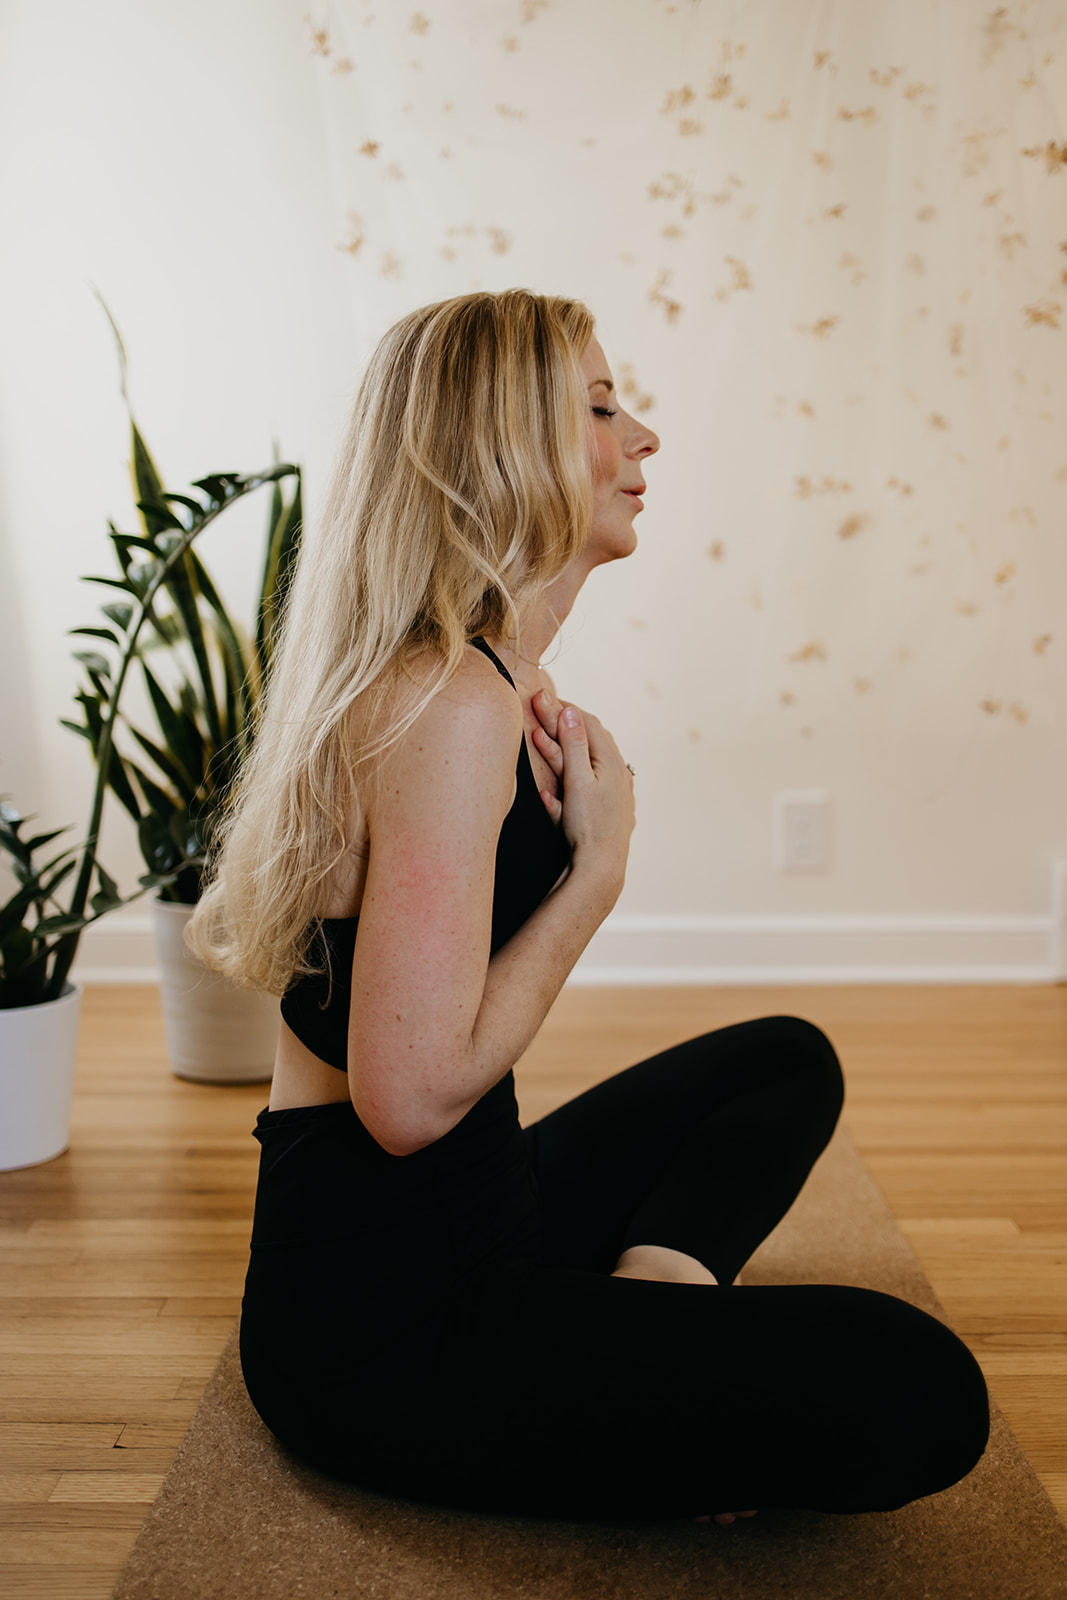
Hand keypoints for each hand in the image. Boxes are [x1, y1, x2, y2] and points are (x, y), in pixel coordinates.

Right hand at [531, 689, 633, 888]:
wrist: (600, 869)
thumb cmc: (589, 824)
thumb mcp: (577, 778)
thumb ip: (573, 745)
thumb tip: (570, 711)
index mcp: (613, 762)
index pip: (588, 724)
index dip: (565, 710)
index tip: (543, 699)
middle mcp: (617, 776)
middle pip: (587, 743)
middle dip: (561, 728)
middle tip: (539, 711)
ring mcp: (611, 796)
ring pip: (583, 767)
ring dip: (559, 754)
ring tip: (539, 739)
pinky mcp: (603, 815)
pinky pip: (581, 793)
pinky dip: (564, 786)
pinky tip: (550, 792)